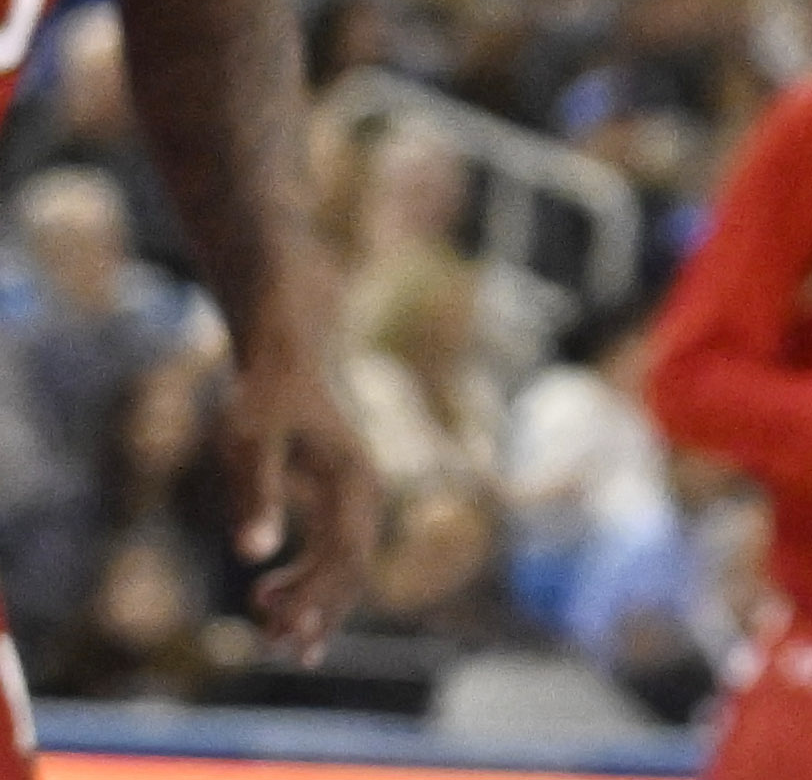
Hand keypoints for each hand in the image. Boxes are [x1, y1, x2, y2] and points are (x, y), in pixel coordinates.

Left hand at [222, 335, 380, 654]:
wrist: (284, 360)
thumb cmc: (263, 399)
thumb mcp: (248, 443)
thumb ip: (255, 495)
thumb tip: (251, 558)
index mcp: (354, 482)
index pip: (346, 555)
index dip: (320, 598)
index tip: (286, 634)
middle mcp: (365, 494)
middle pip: (353, 568)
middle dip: (319, 612)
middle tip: (278, 650)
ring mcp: (355, 498)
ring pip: (346, 566)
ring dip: (314, 604)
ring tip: (269, 637)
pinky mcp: (338, 499)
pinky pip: (334, 552)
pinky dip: (308, 582)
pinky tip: (267, 595)